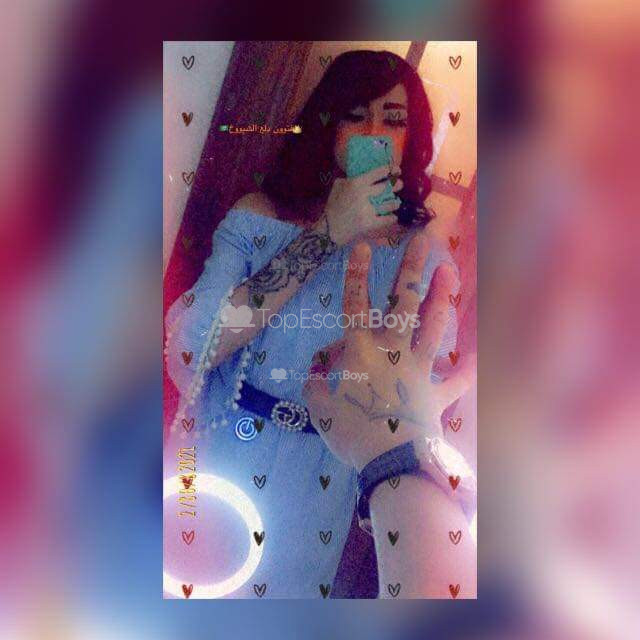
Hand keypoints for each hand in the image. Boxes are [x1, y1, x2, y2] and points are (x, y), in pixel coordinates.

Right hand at [303, 233, 474, 471]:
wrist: (392, 465)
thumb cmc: (353, 435)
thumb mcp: (321, 412)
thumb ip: (316, 388)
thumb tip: (316, 376)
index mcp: (362, 353)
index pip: (356, 307)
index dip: (358, 276)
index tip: (365, 247)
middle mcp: (393, 352)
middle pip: (402, 305)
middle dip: (411, 271)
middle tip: (423, 241)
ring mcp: (419, 371)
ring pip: (432, 329)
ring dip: (440, 300)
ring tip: (449, 273)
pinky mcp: (436, 395)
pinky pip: (454, 381)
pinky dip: (465, 370)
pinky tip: (477, 357)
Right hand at [319, 165, 402, 245]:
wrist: (329, 228)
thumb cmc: (333, 205)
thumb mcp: (338, 185)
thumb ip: (350, 178)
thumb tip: (364, 172)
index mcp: (356, 183)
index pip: (378, 173)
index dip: (390, 170)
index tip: (396, 170)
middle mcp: (363, 195)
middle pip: (387, 187)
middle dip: (397, 184)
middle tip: (399, 185)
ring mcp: (367, 210)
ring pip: (390, 204)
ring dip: (395, 202)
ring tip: (396, 202)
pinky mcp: (369, 224)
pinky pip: (387, 219)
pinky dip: (392, 218)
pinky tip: (393, 217)